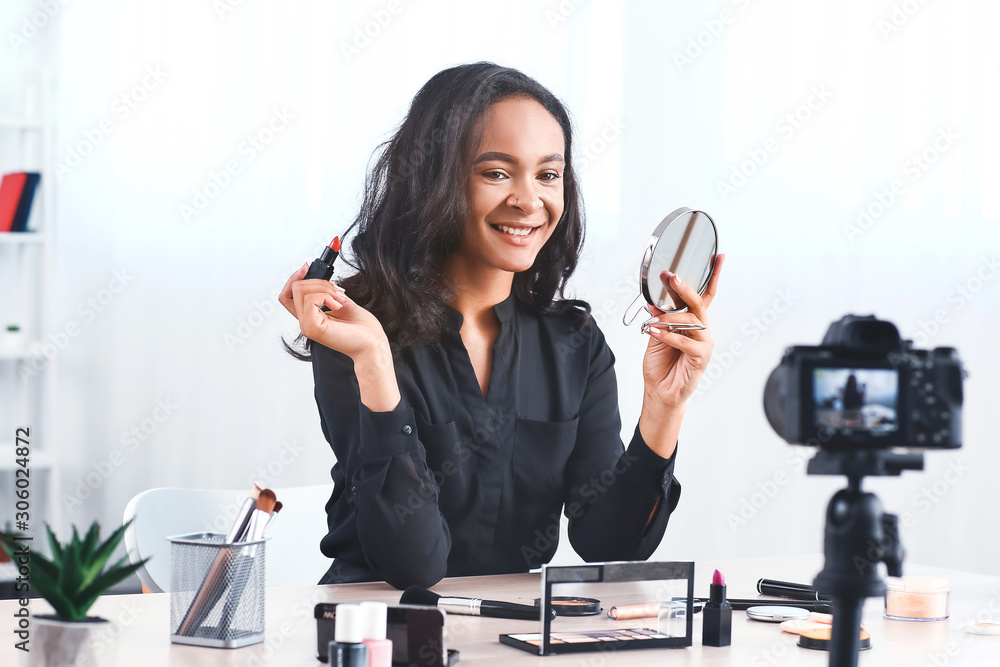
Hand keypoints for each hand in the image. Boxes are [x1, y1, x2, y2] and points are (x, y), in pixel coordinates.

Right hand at [278, 263, 388, 360]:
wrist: (372, 344)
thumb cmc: (363, 330)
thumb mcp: (343, 302)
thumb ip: (329, 292)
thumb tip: (322, 279)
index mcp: (311, 316)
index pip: (287, 295)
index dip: (294, 278)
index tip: (306, 267)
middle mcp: (306, 322)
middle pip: (294, 289)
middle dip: (317, 281)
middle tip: (337, 291)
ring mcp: (307, 325)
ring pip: (301, 291)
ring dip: (324, 288)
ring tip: (340, 299)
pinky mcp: (312, 328)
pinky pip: (309, 299)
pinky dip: (326, 296)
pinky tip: (338, 305)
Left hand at [641, 254, 724, 408]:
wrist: (661, 391)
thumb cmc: (661, 365)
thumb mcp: (655, 336)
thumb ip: (658, 320)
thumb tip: (654, 303)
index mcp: (693, 324)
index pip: (704, 296)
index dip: (712, 277)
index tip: (717, 258)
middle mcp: (702, 331)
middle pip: (697, 304)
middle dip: (684, 288)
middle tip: (671, 277)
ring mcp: (704, 344)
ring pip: (690, 321)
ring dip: (669, 318)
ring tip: (652, 320)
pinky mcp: (701, 357)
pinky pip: (685, 341)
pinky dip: (668, 336)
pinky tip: (654, 332)